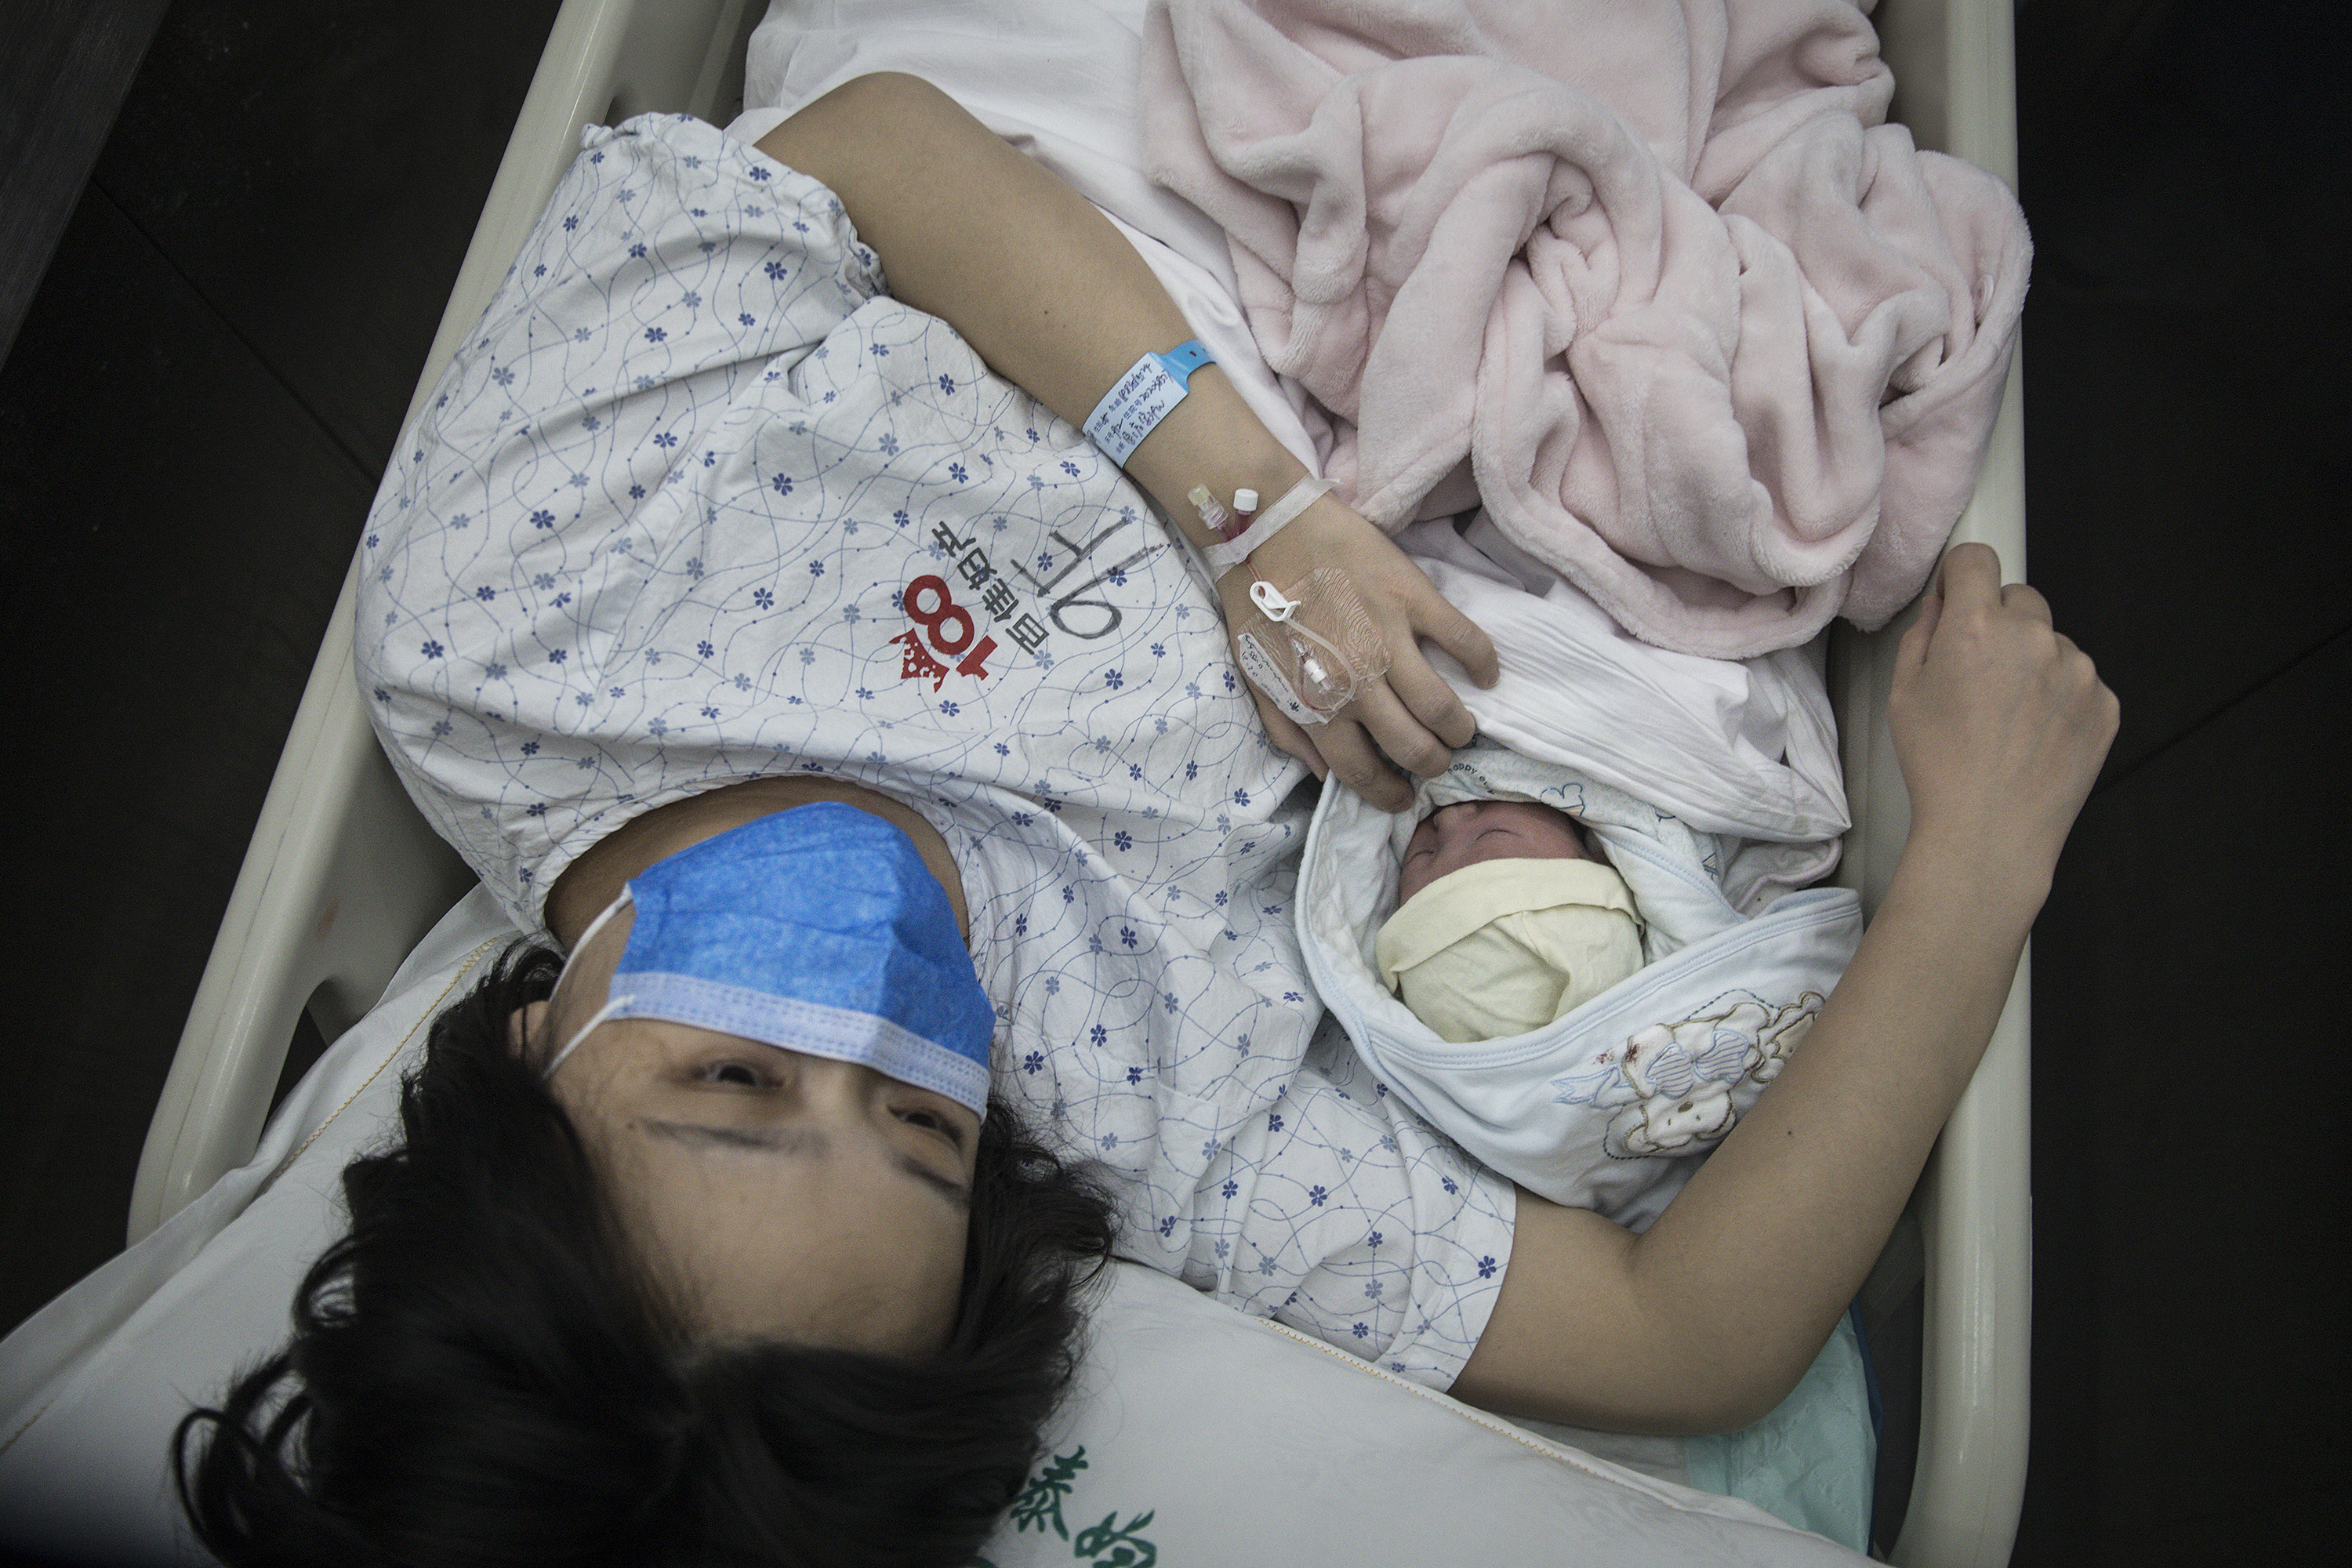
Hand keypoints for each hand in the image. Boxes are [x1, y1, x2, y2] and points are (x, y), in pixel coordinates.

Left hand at [1217, 493, 1499, 811]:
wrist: (1266, 528)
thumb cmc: (1257, 604)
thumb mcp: (1255, 678)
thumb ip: (1287, 731)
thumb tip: (1324, 773)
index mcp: (1315, 705)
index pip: (1360, 772)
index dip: (1387, 794)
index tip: (1402, 797)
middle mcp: (1355, 683)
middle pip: (1412, 747)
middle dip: (1432, 764)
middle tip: (1439, 761)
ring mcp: (1389, 640)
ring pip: (1442, 707)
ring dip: (1459, 728)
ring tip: (1461, 729)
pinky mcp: (1413, 599)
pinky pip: (1465, 642)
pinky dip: (1484, 664)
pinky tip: (1486, 676)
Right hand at [1888, 543, 2119, 896]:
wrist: (1990, 832)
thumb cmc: (1938, 766)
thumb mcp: (1902, 694)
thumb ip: (1922, 634)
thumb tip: (1943, 605)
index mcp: (1976, 628)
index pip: (1977, 559)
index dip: (1962, 575)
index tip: (1959, 595)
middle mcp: (2034, 637)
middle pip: (2020, 597)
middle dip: (2000, 623)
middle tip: (1980, 674)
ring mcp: (2077, 670)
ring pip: (2052, 643)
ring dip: (2033, 662)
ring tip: (2009, 717)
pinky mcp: (2104, 702)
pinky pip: (2079, 680)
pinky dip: (2060, 698)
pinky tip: (2035, 735)